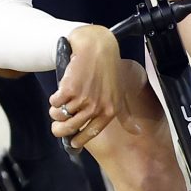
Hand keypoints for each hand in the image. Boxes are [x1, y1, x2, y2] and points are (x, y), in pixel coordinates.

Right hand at [50, 23, 123, 147]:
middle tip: (56, 128)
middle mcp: (96, 107)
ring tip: (58, 105)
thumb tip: (137, 131)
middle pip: (70, 128)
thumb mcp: (121, 94)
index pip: (90, 133)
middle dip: (59, 130)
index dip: (79, 140)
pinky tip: (59, 93)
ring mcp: (82, 99)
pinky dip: (54, 99)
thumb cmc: (110, 70)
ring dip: (55, 112)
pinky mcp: (69, 89)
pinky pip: (55, 102)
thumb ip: (125, 116)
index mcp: (109, 111)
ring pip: (60, 115)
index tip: (72, 142)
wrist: (97, 48)